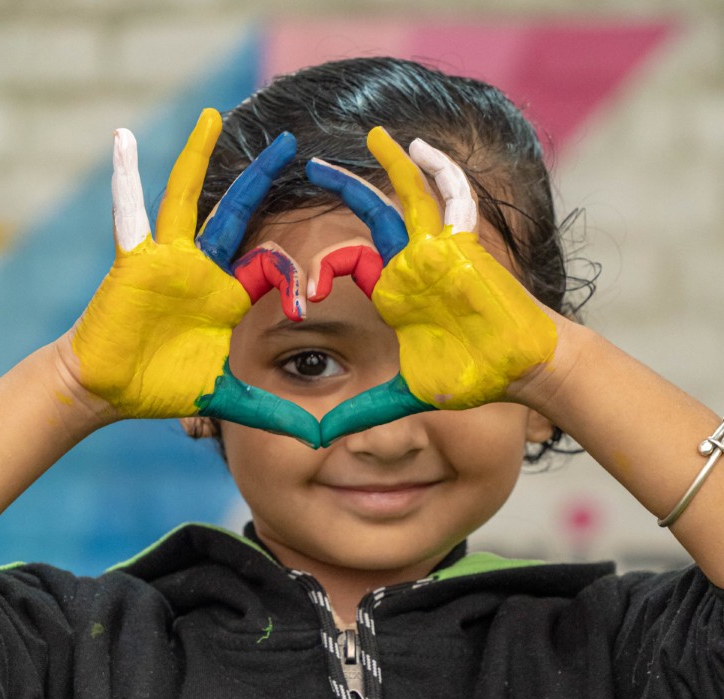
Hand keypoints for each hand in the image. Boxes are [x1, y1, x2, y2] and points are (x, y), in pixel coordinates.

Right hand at [63, 110, 321, 446]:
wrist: (110, 390)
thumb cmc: (163, 386)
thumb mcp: (225, 397)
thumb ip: (269, 412)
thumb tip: (316, 439)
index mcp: (227, 296)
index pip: (270, 266)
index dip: (292, 277)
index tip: (307, 300)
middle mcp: (202, 270)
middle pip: (237, 213)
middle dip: (262, 179)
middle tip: (291, 144)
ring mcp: (168, 261)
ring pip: (187, 200)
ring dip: (200, 158)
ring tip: (214, 118)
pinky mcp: (135, 262)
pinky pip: (130, 215)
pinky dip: (127, 179)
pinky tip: (124, 141)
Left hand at [305, 128, 556, 444]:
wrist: (521, 371)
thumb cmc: (471, 378)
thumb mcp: (405, 395)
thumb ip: (364, 409)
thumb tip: (320, 437)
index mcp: (394, 296)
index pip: (347, 265)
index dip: (319, 273)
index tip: (304, 297)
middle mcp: (412, 268)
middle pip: (371, 218)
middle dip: (342, 190)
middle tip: (309, 166)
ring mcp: (439, 253)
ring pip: (408, 198)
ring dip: (390, 167)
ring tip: (373, 136)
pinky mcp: (465, 247)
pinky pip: (450, 199)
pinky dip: (438, 172)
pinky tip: (419, 149)